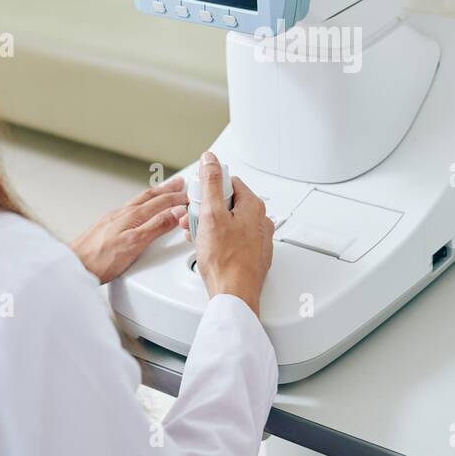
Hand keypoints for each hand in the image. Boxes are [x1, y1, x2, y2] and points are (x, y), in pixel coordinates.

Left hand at [71, 177, 186, 283]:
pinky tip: (140, 209)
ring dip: (155, 194)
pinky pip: (130, 208)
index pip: (161, 202)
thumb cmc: (100, 259)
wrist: (73, 266)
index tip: (191, 195)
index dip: (178, 198)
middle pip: (150, 196)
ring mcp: (113, 218)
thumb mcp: (134, 244)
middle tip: (180, 183)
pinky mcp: (106, 226)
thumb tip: (176, 211)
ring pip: (139, 201)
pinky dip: (142, 203)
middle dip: (167, 189)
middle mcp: (122, 213)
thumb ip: (157, 226)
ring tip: (163, 190)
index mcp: (132, 216)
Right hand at [191, 152, 272, 317]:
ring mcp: (258, 240)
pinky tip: (207, 249)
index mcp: (253, 207)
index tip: (198, 198)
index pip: (230, 182)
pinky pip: (233, 239)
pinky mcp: (253, 255)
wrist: (234, 295)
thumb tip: (210, 160)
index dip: (209, 188)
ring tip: (196, 236)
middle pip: (229, 203)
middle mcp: (260, 221)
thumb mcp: (211, 214)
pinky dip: (218, 240)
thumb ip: (210, 183)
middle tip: (194, 220)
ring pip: (230, 223)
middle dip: (206, 210)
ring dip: (209, 226)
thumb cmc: (225, 260)